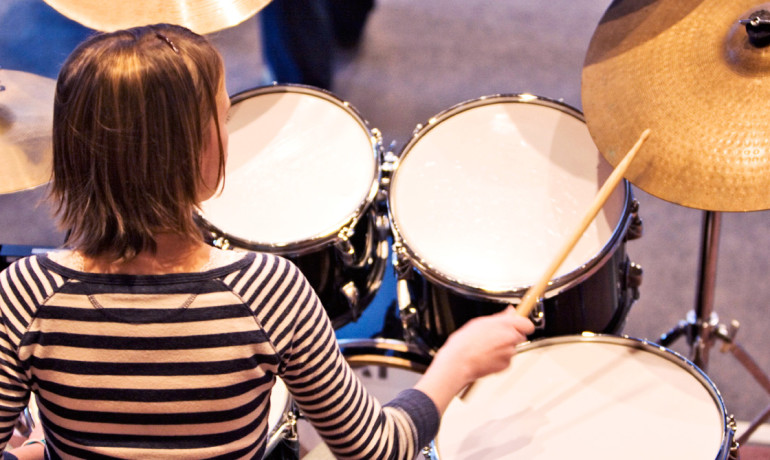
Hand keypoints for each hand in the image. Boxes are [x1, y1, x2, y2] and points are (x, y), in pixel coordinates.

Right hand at [414, 305, 534, 413]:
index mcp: (505, 324)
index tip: (518, 324)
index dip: (523, 324)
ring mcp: (509, 352)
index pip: (527, 323)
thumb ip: (500, 317)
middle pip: (520, 336)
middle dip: (511, 335)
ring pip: (512, 348)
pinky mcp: (506, 365)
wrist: (459, 362)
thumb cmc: (465, 342)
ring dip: (503, 347)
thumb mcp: (480, 322)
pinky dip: (499, 358)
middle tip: (497, 336)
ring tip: (486, 347)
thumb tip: (510, 311)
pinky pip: (506, 359)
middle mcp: (510, 338)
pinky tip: (486, 356)